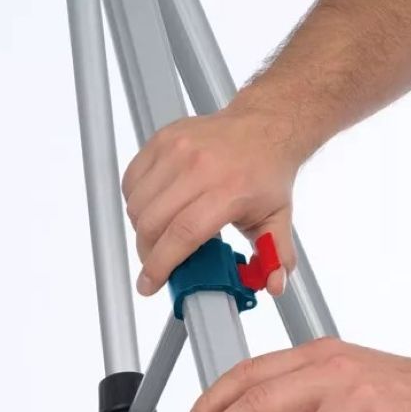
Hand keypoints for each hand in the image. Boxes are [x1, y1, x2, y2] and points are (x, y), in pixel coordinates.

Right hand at [121, 106, 303, 297]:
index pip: (182, 234)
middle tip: (158, 262)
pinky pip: (132, 181)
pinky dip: (136, 202)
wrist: (263, 125)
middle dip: (148, 253)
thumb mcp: (279, 218)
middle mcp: (200, 167)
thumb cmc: (266, 172)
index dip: (161, 265)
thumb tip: (274, 285)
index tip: (149, 284)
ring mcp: (177, 150)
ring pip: (138, 205)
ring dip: (142, 229)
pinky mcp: (162, 139)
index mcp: (229, 190)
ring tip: (159, 236)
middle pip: (153, 223)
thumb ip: (277, 257)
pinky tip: (153, 209)